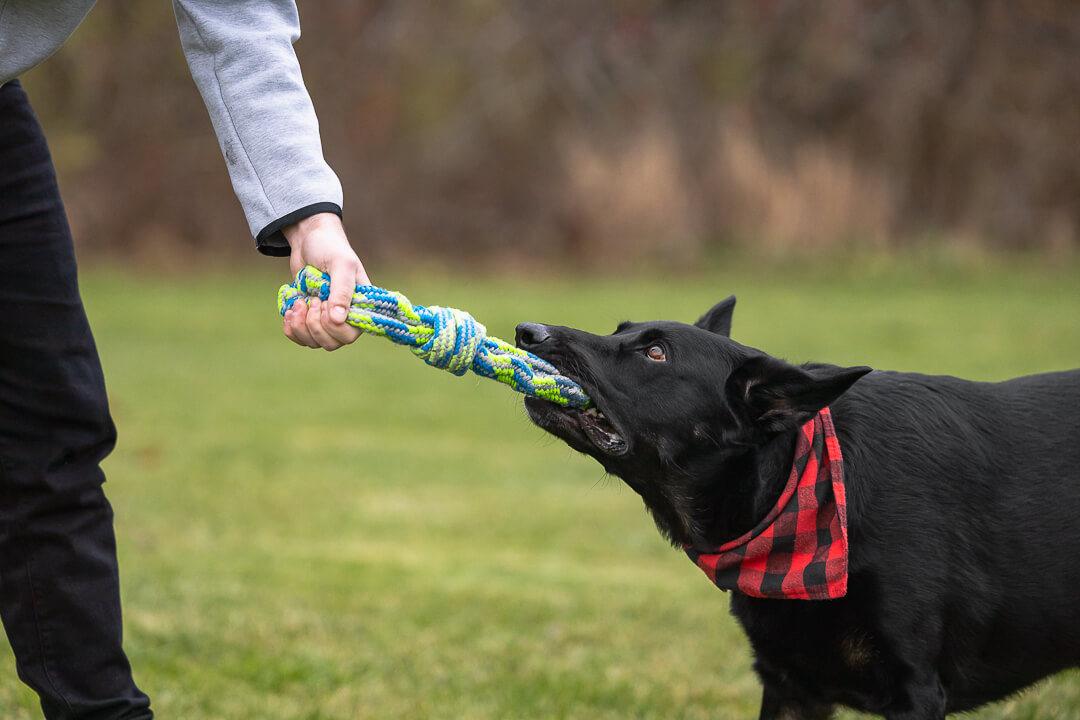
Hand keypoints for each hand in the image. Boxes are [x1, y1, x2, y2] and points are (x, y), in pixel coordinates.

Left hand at [281, 212, 368, 350]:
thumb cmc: (330, 248)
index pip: (350, 335)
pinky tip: (289, 310)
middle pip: (331, 343)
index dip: (332, 326)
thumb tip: (338, 320)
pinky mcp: (308, 317)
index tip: (321, 303)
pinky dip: (291, 328)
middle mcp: (344, 316)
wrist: (308, 238)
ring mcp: (325, 318)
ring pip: (314, 342)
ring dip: (300, 326)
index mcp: (359, 307)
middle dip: (314, 326)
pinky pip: (300, 337)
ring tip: (297, 303)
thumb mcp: (340, 264)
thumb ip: (342, 291)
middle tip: (309, 300)